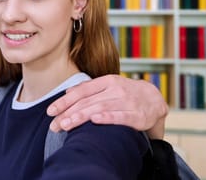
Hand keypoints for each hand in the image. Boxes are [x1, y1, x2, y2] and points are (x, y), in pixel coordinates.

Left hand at [47, 74, 167, 137]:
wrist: (155, 99)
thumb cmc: (125, 94)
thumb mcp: (107, 86)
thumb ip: (89, 89)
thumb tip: (68, 92)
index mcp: (106, 81)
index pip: (81, 91)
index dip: (64, 101)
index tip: (50, 111)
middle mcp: (116, 89)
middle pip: (87, 101)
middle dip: (68, 113)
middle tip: (54, 125)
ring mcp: (127, 101)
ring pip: (100, 108)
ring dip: (81, 117)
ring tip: (66, 125)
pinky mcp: (138, 115)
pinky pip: (121, 116)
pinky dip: (107, 118)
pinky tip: (94, 120)